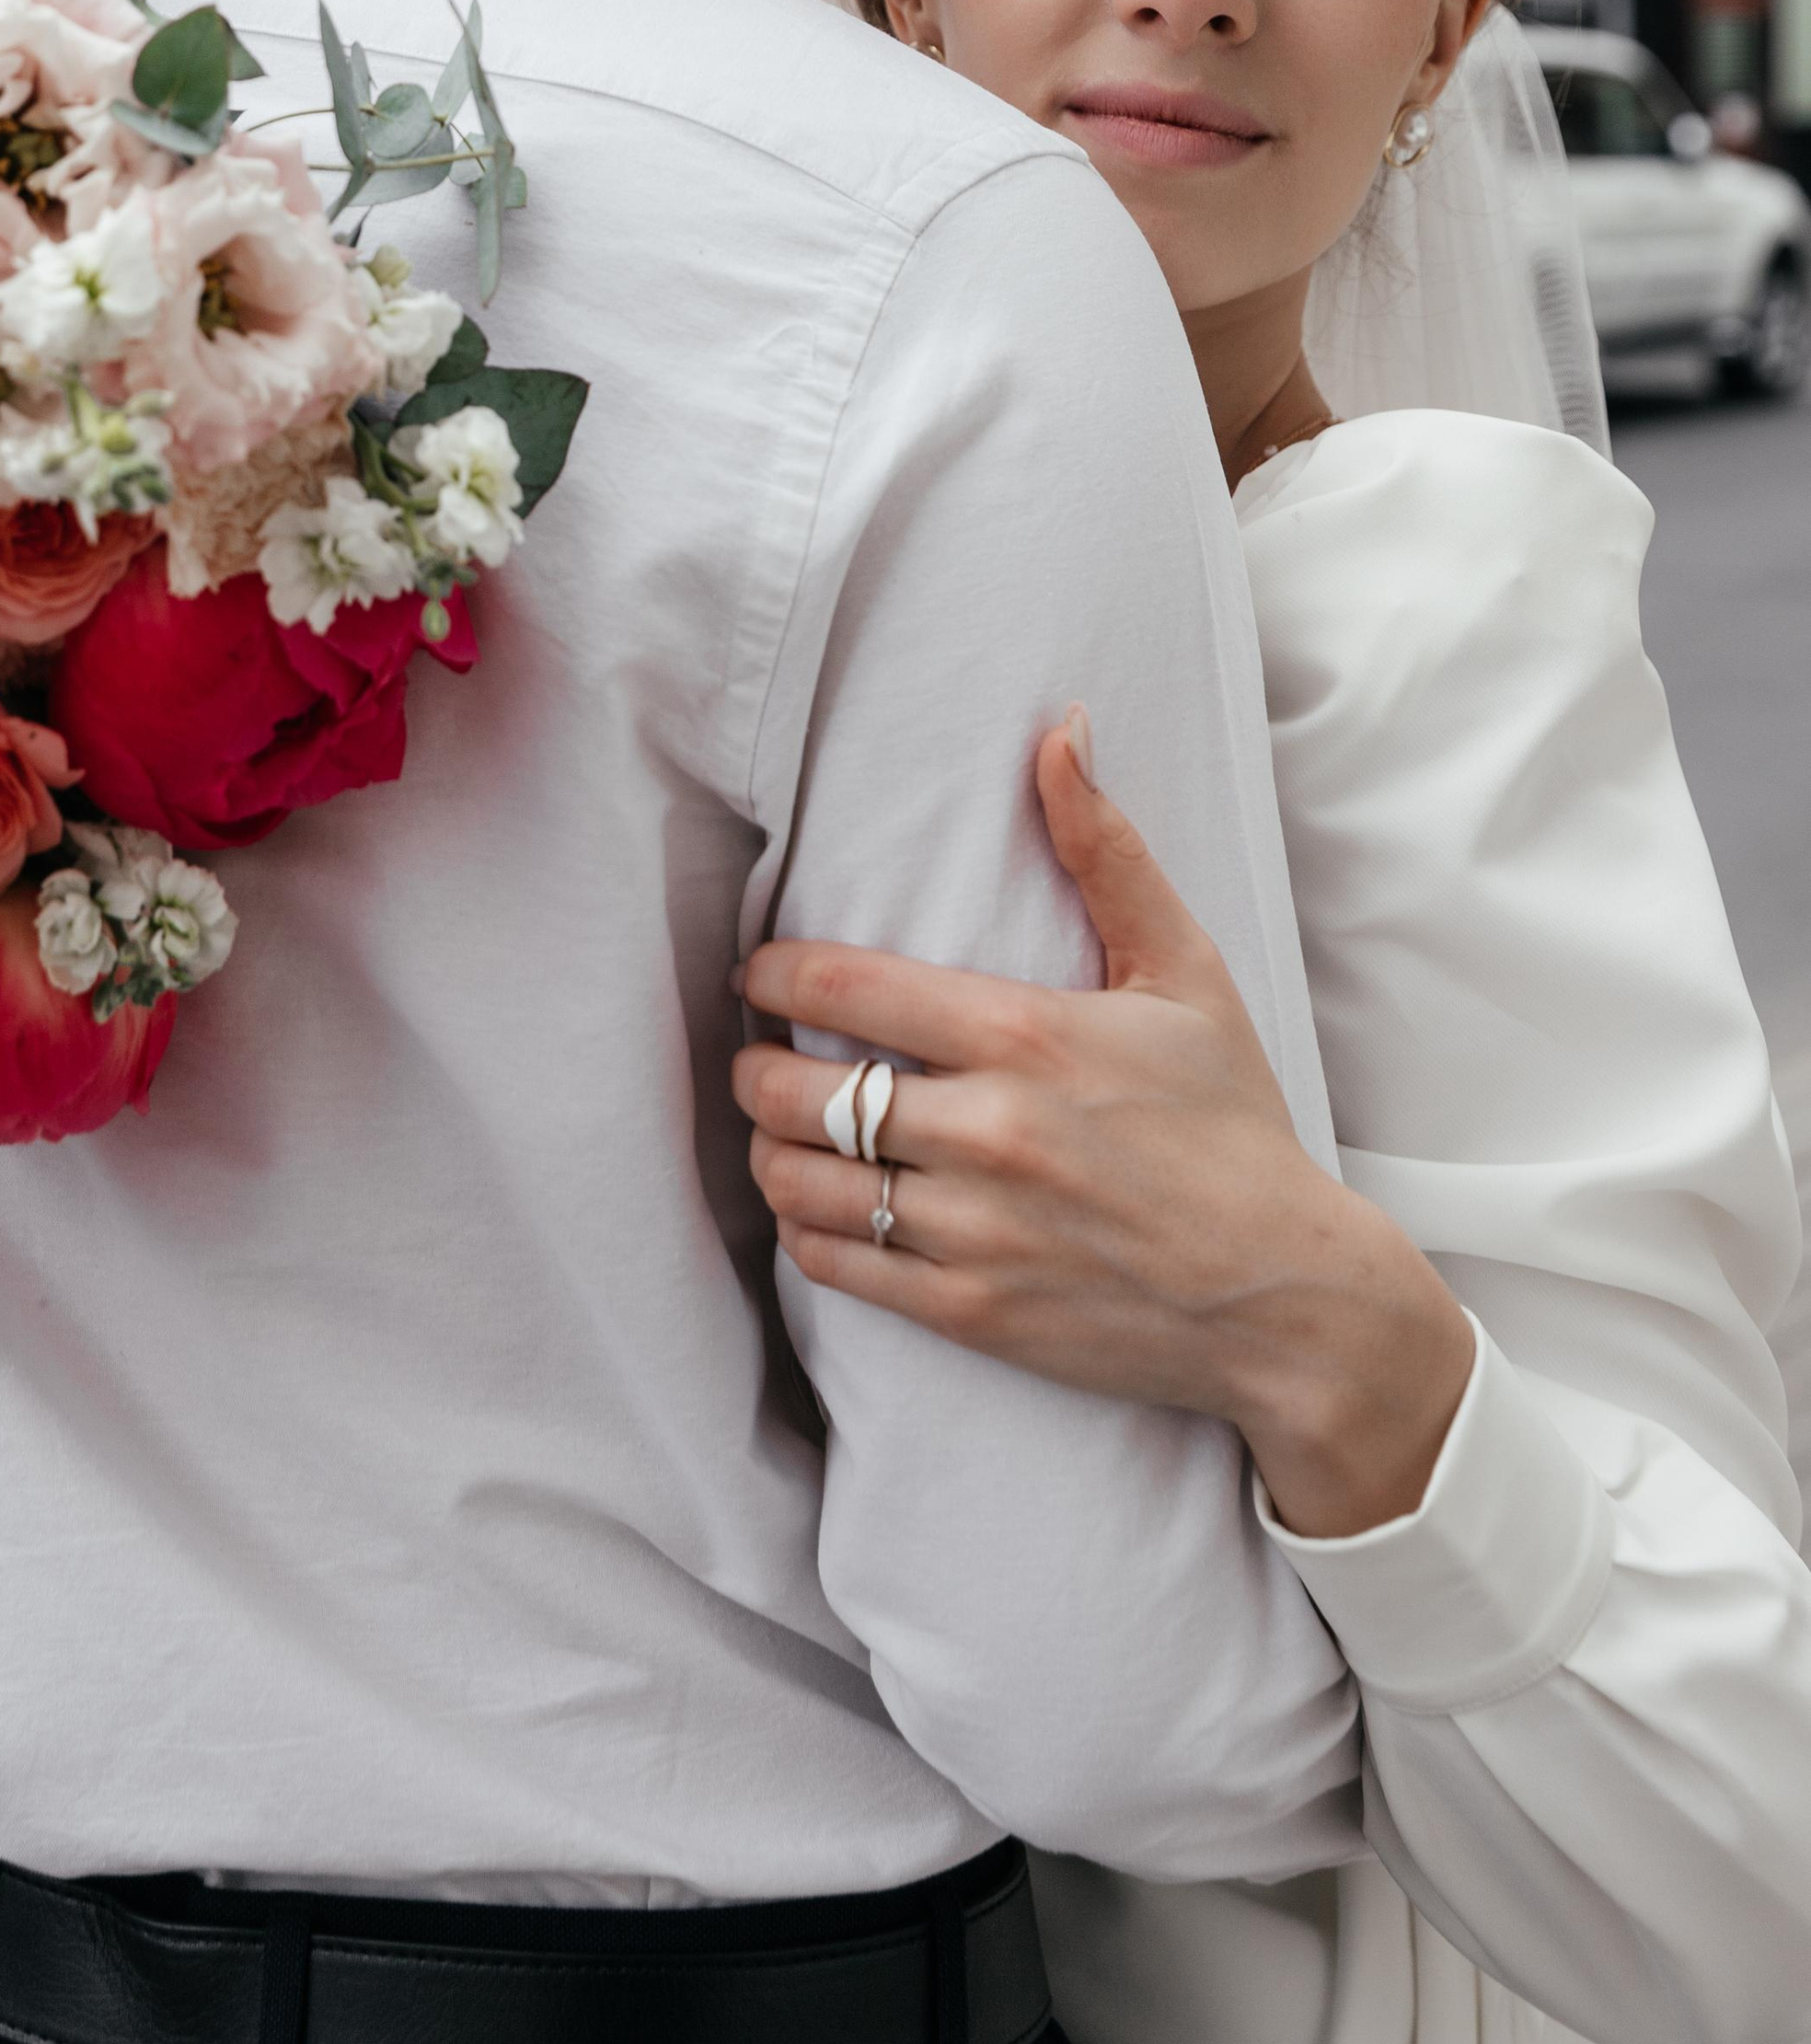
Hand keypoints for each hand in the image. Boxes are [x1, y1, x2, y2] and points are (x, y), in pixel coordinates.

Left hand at [730, 723, 1476, 1537]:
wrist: (1287, 1295)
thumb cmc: (1231, 1122)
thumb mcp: (1185, 972)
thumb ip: (1107, 852)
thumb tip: (1062, 733)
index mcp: (1025, 1036)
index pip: (840, 987)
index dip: (773, 974)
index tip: (762, 974)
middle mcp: (989, 1132)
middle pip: (798, 1091)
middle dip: (755, 1067)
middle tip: (759, 1056)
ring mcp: (976, 1229)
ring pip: (801, 1183)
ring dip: (769, 1151)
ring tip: (778, 1130)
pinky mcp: (972, 1311)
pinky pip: (836, 1267)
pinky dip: (805, 1233)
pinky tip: (819, 1206)